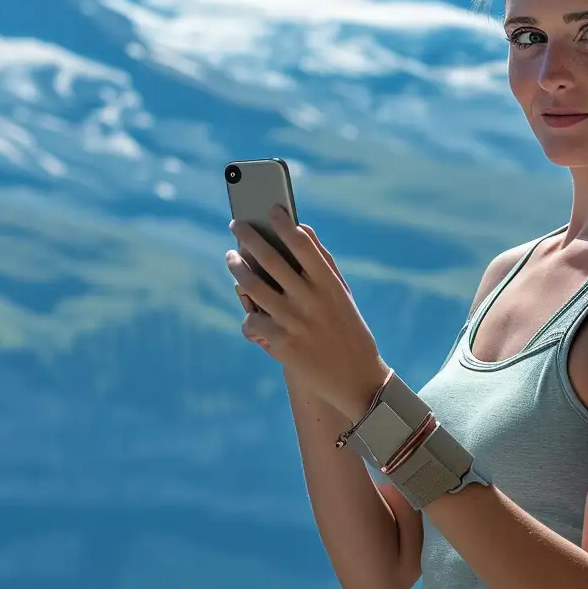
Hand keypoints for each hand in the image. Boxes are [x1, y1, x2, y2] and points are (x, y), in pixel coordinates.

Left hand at [227, 207, 391, 423]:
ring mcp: (293, 321)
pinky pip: (251, 322)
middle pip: (271, 260)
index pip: (303, 244)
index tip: (272, 209)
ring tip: (231, 257)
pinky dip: (249, 317)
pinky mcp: (279, 344)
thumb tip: (303, 229)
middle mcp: (311, 299)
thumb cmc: (347, 330)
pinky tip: (250, 315)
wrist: (355, 379)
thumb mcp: (342, 295)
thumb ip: (323, 263)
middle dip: (250, 238)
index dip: (285, 224)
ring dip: (238, 268)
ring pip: (253, 287)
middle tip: (237, 226)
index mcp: (330, 284)